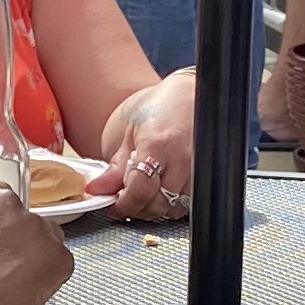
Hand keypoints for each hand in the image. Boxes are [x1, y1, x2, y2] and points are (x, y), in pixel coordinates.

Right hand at [0, 179, 72, 304]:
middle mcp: (9, 201)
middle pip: (23, 220)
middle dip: (17, 242)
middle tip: (0, 269)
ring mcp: (37, 226)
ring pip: (44, 241)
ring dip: (34, 258)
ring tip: (10, 285)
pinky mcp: (58, 254)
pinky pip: (59, 263)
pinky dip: (48, 279)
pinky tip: (23, 292)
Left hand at [89, 71, 196, 221]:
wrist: (187, 96)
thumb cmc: (158, 109)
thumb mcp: (128, 133)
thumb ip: (114, 167)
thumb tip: (98, 190)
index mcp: (158, 144)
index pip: (141, 191)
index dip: (124, 204)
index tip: (115, 205)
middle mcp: (182, 158)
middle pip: (158, 204)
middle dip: (137, 208)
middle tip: (126, 198)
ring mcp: (198, 168)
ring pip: (173, 208)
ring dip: (155, 207)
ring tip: (144, 192)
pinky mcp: (207, 175)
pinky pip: (187, 203)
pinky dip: (171, 203)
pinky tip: (161, 190)